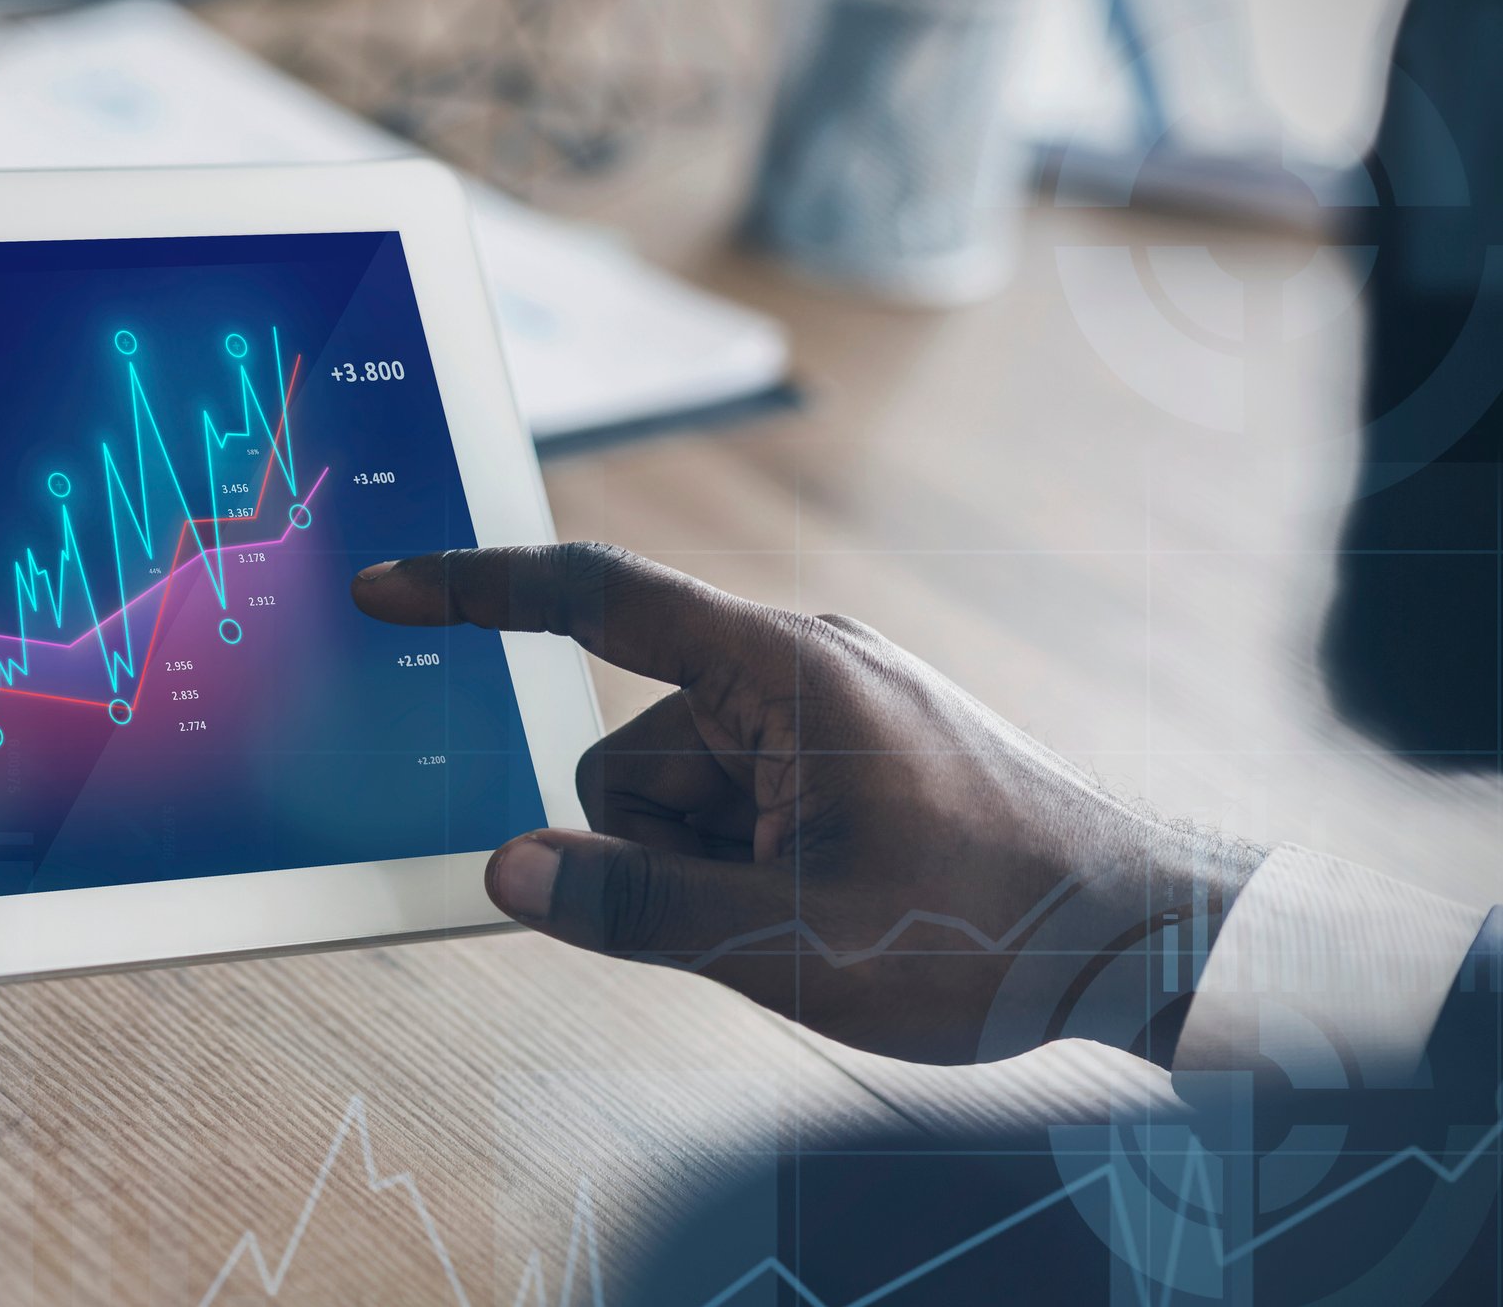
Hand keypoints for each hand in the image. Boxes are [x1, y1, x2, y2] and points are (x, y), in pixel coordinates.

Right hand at [353, 544, 1264, 1065]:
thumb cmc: (991, 929)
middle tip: (773, 910)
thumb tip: (507, 871)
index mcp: (782, 671)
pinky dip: (747, 863)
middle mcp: (794, 670)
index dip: (480, 591)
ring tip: (820, 911)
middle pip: (627, 754)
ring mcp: (822, 711)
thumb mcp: (795, 942)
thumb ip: (634, 910)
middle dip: (659, 848)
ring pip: (674, 797)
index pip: (598, 601)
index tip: (389, 587)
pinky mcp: (841, 751)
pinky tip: (834, 902)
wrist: (1140, 938)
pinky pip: (732, 805)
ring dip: (708, 867)